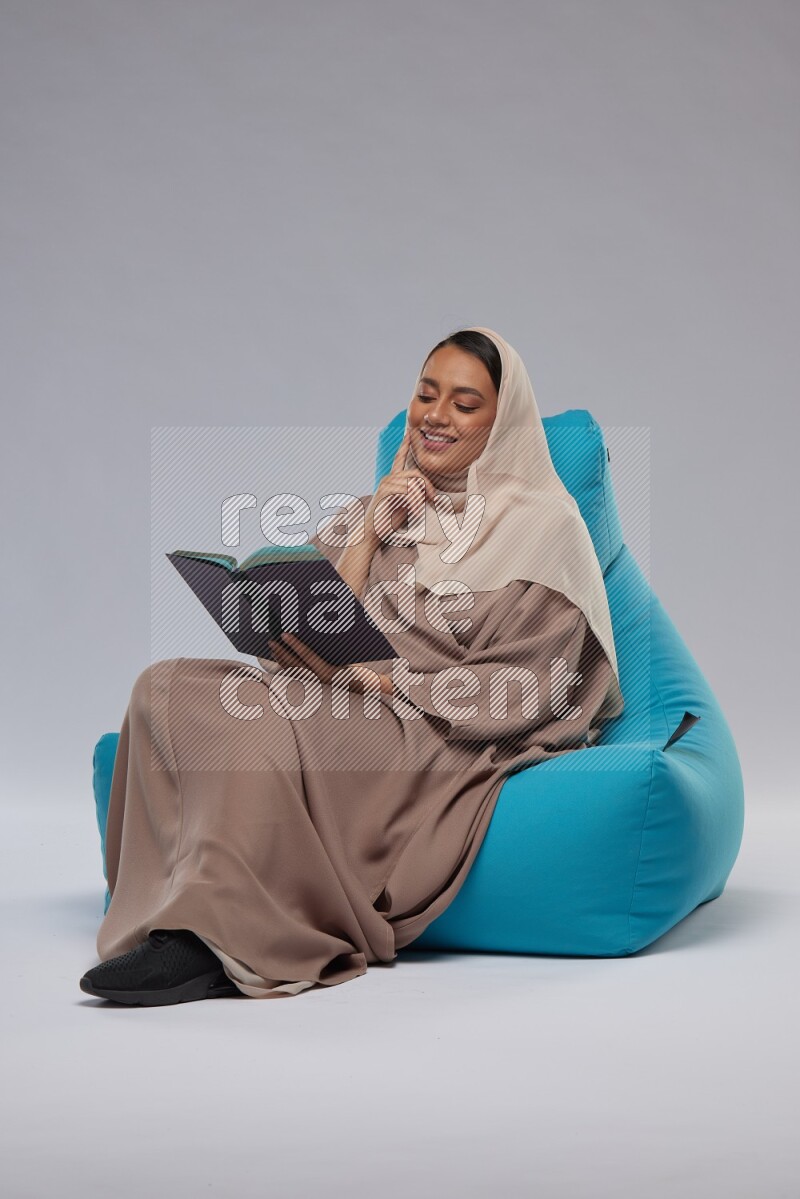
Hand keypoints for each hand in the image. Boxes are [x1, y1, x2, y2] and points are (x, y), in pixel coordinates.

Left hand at [265, 632, 382, 692]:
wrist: (363, 688)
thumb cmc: (356, 667)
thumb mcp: (348, 655)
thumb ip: (334, 644)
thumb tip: (318, 624)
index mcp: (331, 672)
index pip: (309, 656)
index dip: (295, 644)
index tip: (284, 634)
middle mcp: (320, 682)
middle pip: (295, 666)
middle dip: (281, 652)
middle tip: (271, 640)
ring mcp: (314, 688)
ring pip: (292, 673)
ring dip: (280, 659)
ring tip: (272, 647)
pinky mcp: (310, 689)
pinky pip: (294, 677)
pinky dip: (285, 667)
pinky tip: (279, 657)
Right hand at [363, 428, 435, 545]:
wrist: (373, 532)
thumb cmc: (390, 520)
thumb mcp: (407, 505)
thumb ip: (416, 494)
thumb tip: (430, 492)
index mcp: (393, 479)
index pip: (399, 458)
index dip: (405, 445)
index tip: (410, 433)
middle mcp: (388, 478)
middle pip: (415, 473)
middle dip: (428, 486)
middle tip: (433, 499)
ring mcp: (385, 484)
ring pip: (413, 483)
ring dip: (420, 498)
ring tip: (419, 511)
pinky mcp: (384, 492)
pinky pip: (406, 491)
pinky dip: (414, 502)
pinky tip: (414, 512)